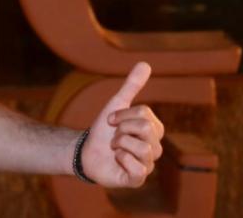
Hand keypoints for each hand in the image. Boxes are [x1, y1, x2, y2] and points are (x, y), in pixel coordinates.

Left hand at [79, 62, 164, 187]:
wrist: (86, 152)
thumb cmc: (104, 130)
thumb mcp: (117, 104)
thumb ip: (132, 85)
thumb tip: (145, 63)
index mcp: (155, 129)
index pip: (144, 114)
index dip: (122, 115)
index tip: (112, 121)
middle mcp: (156, 148)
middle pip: (145, 129)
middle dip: (121, 130)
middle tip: (114, 136)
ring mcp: (148, 164)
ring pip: (142, 149)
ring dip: (120, 145)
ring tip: (114, 148)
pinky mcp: (138, 179)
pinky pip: (139, 169)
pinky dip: (122, 160)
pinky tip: (117, 160)